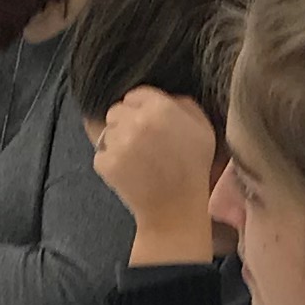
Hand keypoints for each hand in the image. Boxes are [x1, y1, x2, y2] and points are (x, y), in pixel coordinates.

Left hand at [92, 88, 220, 261]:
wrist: (175, 210)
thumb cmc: (193, 168)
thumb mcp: (203, 128)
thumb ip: (183, 104)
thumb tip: (165, 97)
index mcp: (160, 108)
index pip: (135, 94)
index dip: (142, 108)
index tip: (150, 124)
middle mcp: (136, 121)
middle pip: (117, 110)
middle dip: (126, 122)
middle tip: (141, 142)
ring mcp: (118, 143)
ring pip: (107, 131)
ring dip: (117, 141)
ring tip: (136, 159)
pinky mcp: (105, 163)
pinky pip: (101, 153)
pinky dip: (111, 161)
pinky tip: (129, 172)